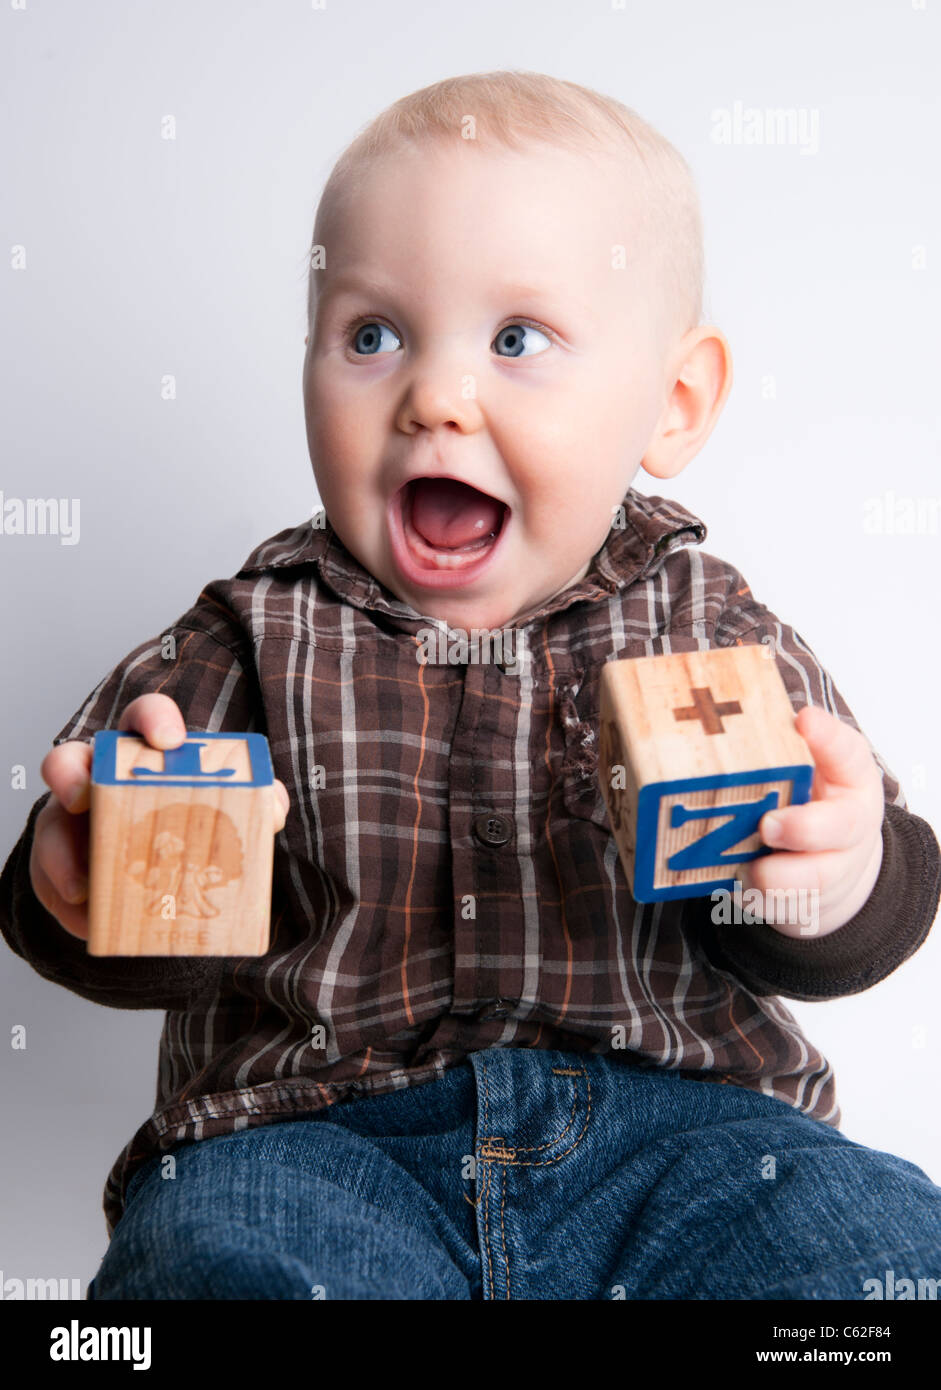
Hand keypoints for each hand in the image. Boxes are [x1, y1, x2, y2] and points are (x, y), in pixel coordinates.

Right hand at [29, 694, 289, 940]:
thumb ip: (258, 803)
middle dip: (70, 772)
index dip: (154, 720)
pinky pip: (51, 884)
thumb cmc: (195, 831)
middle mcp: (98, 780)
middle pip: (67, 760)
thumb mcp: (231, 814)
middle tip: (82, 795)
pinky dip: (69, 906)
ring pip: (49, 827)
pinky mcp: (58, 867)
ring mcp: (70, 823)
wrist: (166, 883)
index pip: (144, 718)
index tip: (169, 740)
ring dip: (61, 856)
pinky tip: (89, 922)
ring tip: (85, 887)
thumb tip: (273, 808)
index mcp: (146, 756)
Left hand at [736, 705, 884, 937]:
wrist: (834, 865)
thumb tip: (740, 715)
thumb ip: (783, 743)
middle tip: (768, 825)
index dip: (826, 737)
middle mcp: (848, 827)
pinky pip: (780, 908)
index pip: (848, 753)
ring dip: (773, 875)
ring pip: (810, 882)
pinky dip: (753, 899)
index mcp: (849, 781)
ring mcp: (831, 870)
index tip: (803, 720)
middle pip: (839, 829)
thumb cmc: (811, 802)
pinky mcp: (804, 903)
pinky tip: (732, 885)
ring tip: (745, 866)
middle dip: (802, 828)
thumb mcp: (811, 767)